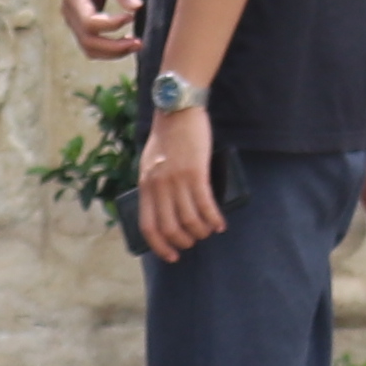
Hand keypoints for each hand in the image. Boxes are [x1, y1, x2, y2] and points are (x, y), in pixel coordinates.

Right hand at [60, 0, 140, 58]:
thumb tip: (137, 7)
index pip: (90, 22)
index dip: (112, 25)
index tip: (132, 17)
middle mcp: (70, 12)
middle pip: (88, 42)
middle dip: (114, 47)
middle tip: (139, 43)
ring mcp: (74, 20)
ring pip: (89, 48)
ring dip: (113, 52)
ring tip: (137, 44)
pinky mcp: (81, 24)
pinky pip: (92, 44)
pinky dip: (109, 49)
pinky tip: (128, 42)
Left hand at [136, 105, 221, 260]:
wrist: (177, 109)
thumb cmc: (166, 135)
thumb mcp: (150, 162)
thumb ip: (153, 183)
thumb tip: (162, 205)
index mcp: (146, 185)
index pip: (148, 226)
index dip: (159, 246)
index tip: (170, 255)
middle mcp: (159, 186)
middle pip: (170, 228)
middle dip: (183, 242)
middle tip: (193, 242)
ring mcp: (177, 180)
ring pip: (189, 220)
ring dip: (200, 232)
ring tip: (208, 232)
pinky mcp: (195, 172)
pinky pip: (205, 204)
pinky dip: (213, 219)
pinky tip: (219, 224)